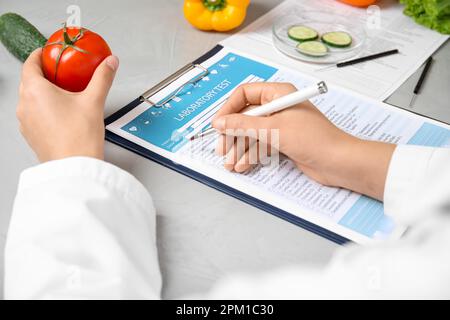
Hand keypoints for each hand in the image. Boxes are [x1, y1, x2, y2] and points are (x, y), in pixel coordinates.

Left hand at [16, 49, 118, 161]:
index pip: (30, 63)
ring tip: (65, 94)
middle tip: (62, 72)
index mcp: (34, 91)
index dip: (40, 55)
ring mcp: (26, 122)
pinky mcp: (31, 135)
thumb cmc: (78, 138)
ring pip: (32, 99)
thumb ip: (102, 78)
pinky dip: (45, 109)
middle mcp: (25, 105)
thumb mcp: (94, 101)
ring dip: (45, 92)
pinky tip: (63, 113)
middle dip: (45, 74)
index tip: (50, 53)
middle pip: (30, 80)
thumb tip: (109, 63)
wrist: (75, 167)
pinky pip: (35, 114)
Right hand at [212, 83, 394, 200]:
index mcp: (278, 94)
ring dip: (240, 149)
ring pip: (252, 133)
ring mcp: (281, 124)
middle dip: (233, 134)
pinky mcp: (284, 140)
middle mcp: (278, 106)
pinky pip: (261, 144)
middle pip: (246, 116)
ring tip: (231, 164)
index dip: (228, 109)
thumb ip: (243, 125)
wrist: (338, 162)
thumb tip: (220, 122)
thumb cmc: (314, 139)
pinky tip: (244, 165)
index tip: (218, 125)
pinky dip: (252, 154)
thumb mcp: (273, 130)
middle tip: (222, 149)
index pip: (244, 95)